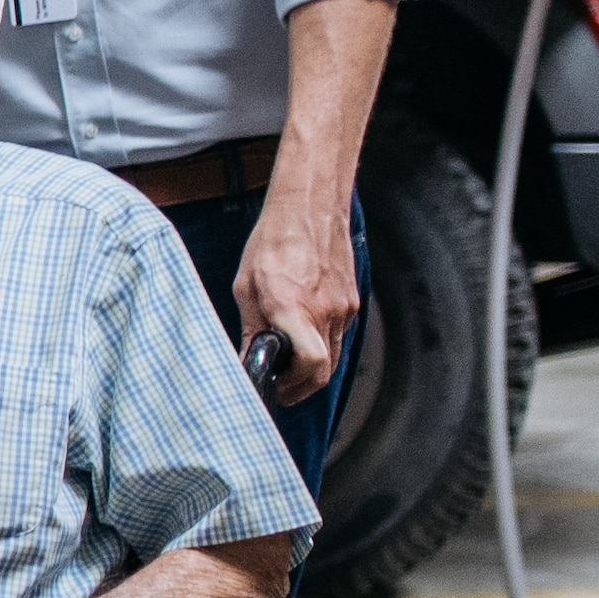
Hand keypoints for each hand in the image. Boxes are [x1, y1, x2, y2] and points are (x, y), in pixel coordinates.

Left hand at [233, 196, 358, 397]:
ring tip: (288, 364)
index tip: (277, 389)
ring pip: (333, 355)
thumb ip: (250, 329)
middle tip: (281, 388)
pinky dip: (322, 345)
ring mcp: (344, 307)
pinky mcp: (352, 301)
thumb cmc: (273, 242)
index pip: (310, 365)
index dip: (294, 386)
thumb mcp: (246, 288)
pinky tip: (302, 337)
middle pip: (323, 371)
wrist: (310, 208)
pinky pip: (339, 335)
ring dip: (312, 368)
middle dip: (301, 386)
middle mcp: (325, 311)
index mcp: (294, 308)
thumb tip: (248, 360)